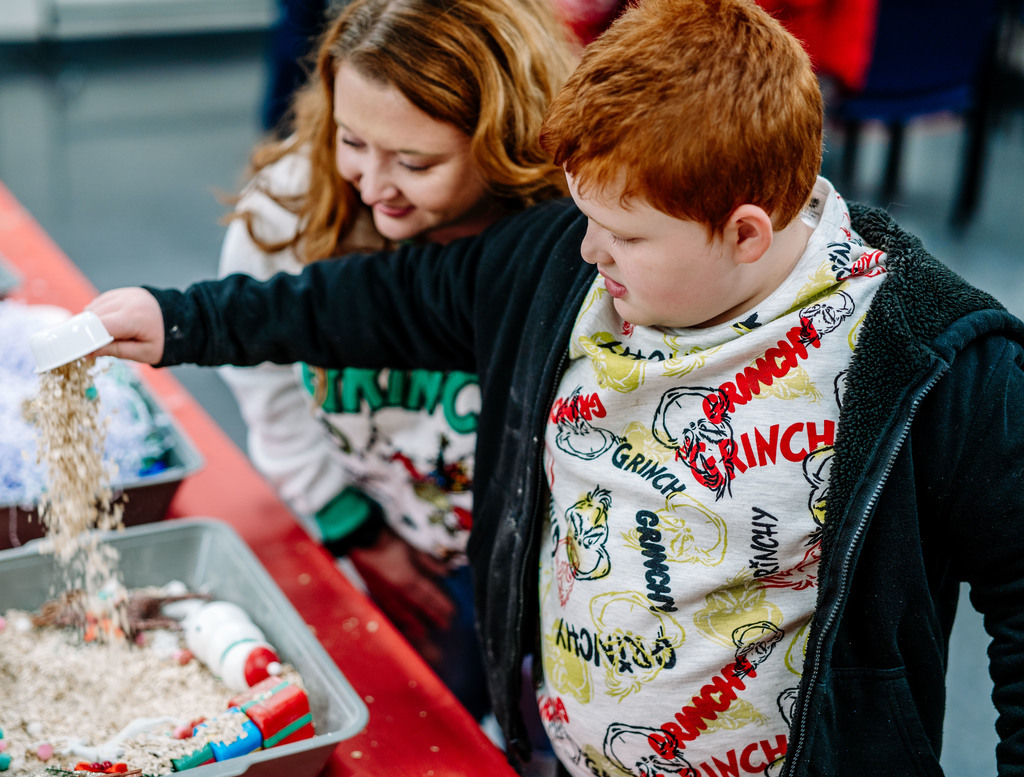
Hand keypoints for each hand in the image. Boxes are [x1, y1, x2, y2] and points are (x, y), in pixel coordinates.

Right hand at [86, 288, 164, 363]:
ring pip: (93, 308)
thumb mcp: (144, 353)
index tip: (80, 350)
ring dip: (91, 323)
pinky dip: (97, 314)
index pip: (99, 326)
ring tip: (101, 336)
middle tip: (89, 347)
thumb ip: (116, 351)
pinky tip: (105, 325)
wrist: (178, 321)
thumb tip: (89, 351)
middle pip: (93, 316)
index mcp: (134, 317)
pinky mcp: (121, 292)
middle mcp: (127, 301)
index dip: (86, 338)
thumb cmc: (162, 340)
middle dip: (87, 332)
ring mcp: (123, 293)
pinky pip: (99, 302)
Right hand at [348, 526, 454, 666]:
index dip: (441, 605)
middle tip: (443, 626)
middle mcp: (399, 590)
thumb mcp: (414, 551)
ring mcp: (386, 593)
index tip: (451, 613)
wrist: (363, 540)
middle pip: (419, 607)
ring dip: (414, 623)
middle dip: (432, 616)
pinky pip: (389, 611)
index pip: (430, 595)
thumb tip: (447, 572)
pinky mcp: (375, 593)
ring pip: (403, 612)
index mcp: (410, 578)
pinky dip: (397, 618)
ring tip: (423, 632)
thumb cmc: (390, 543)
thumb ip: (431, 564)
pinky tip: (400, 623)